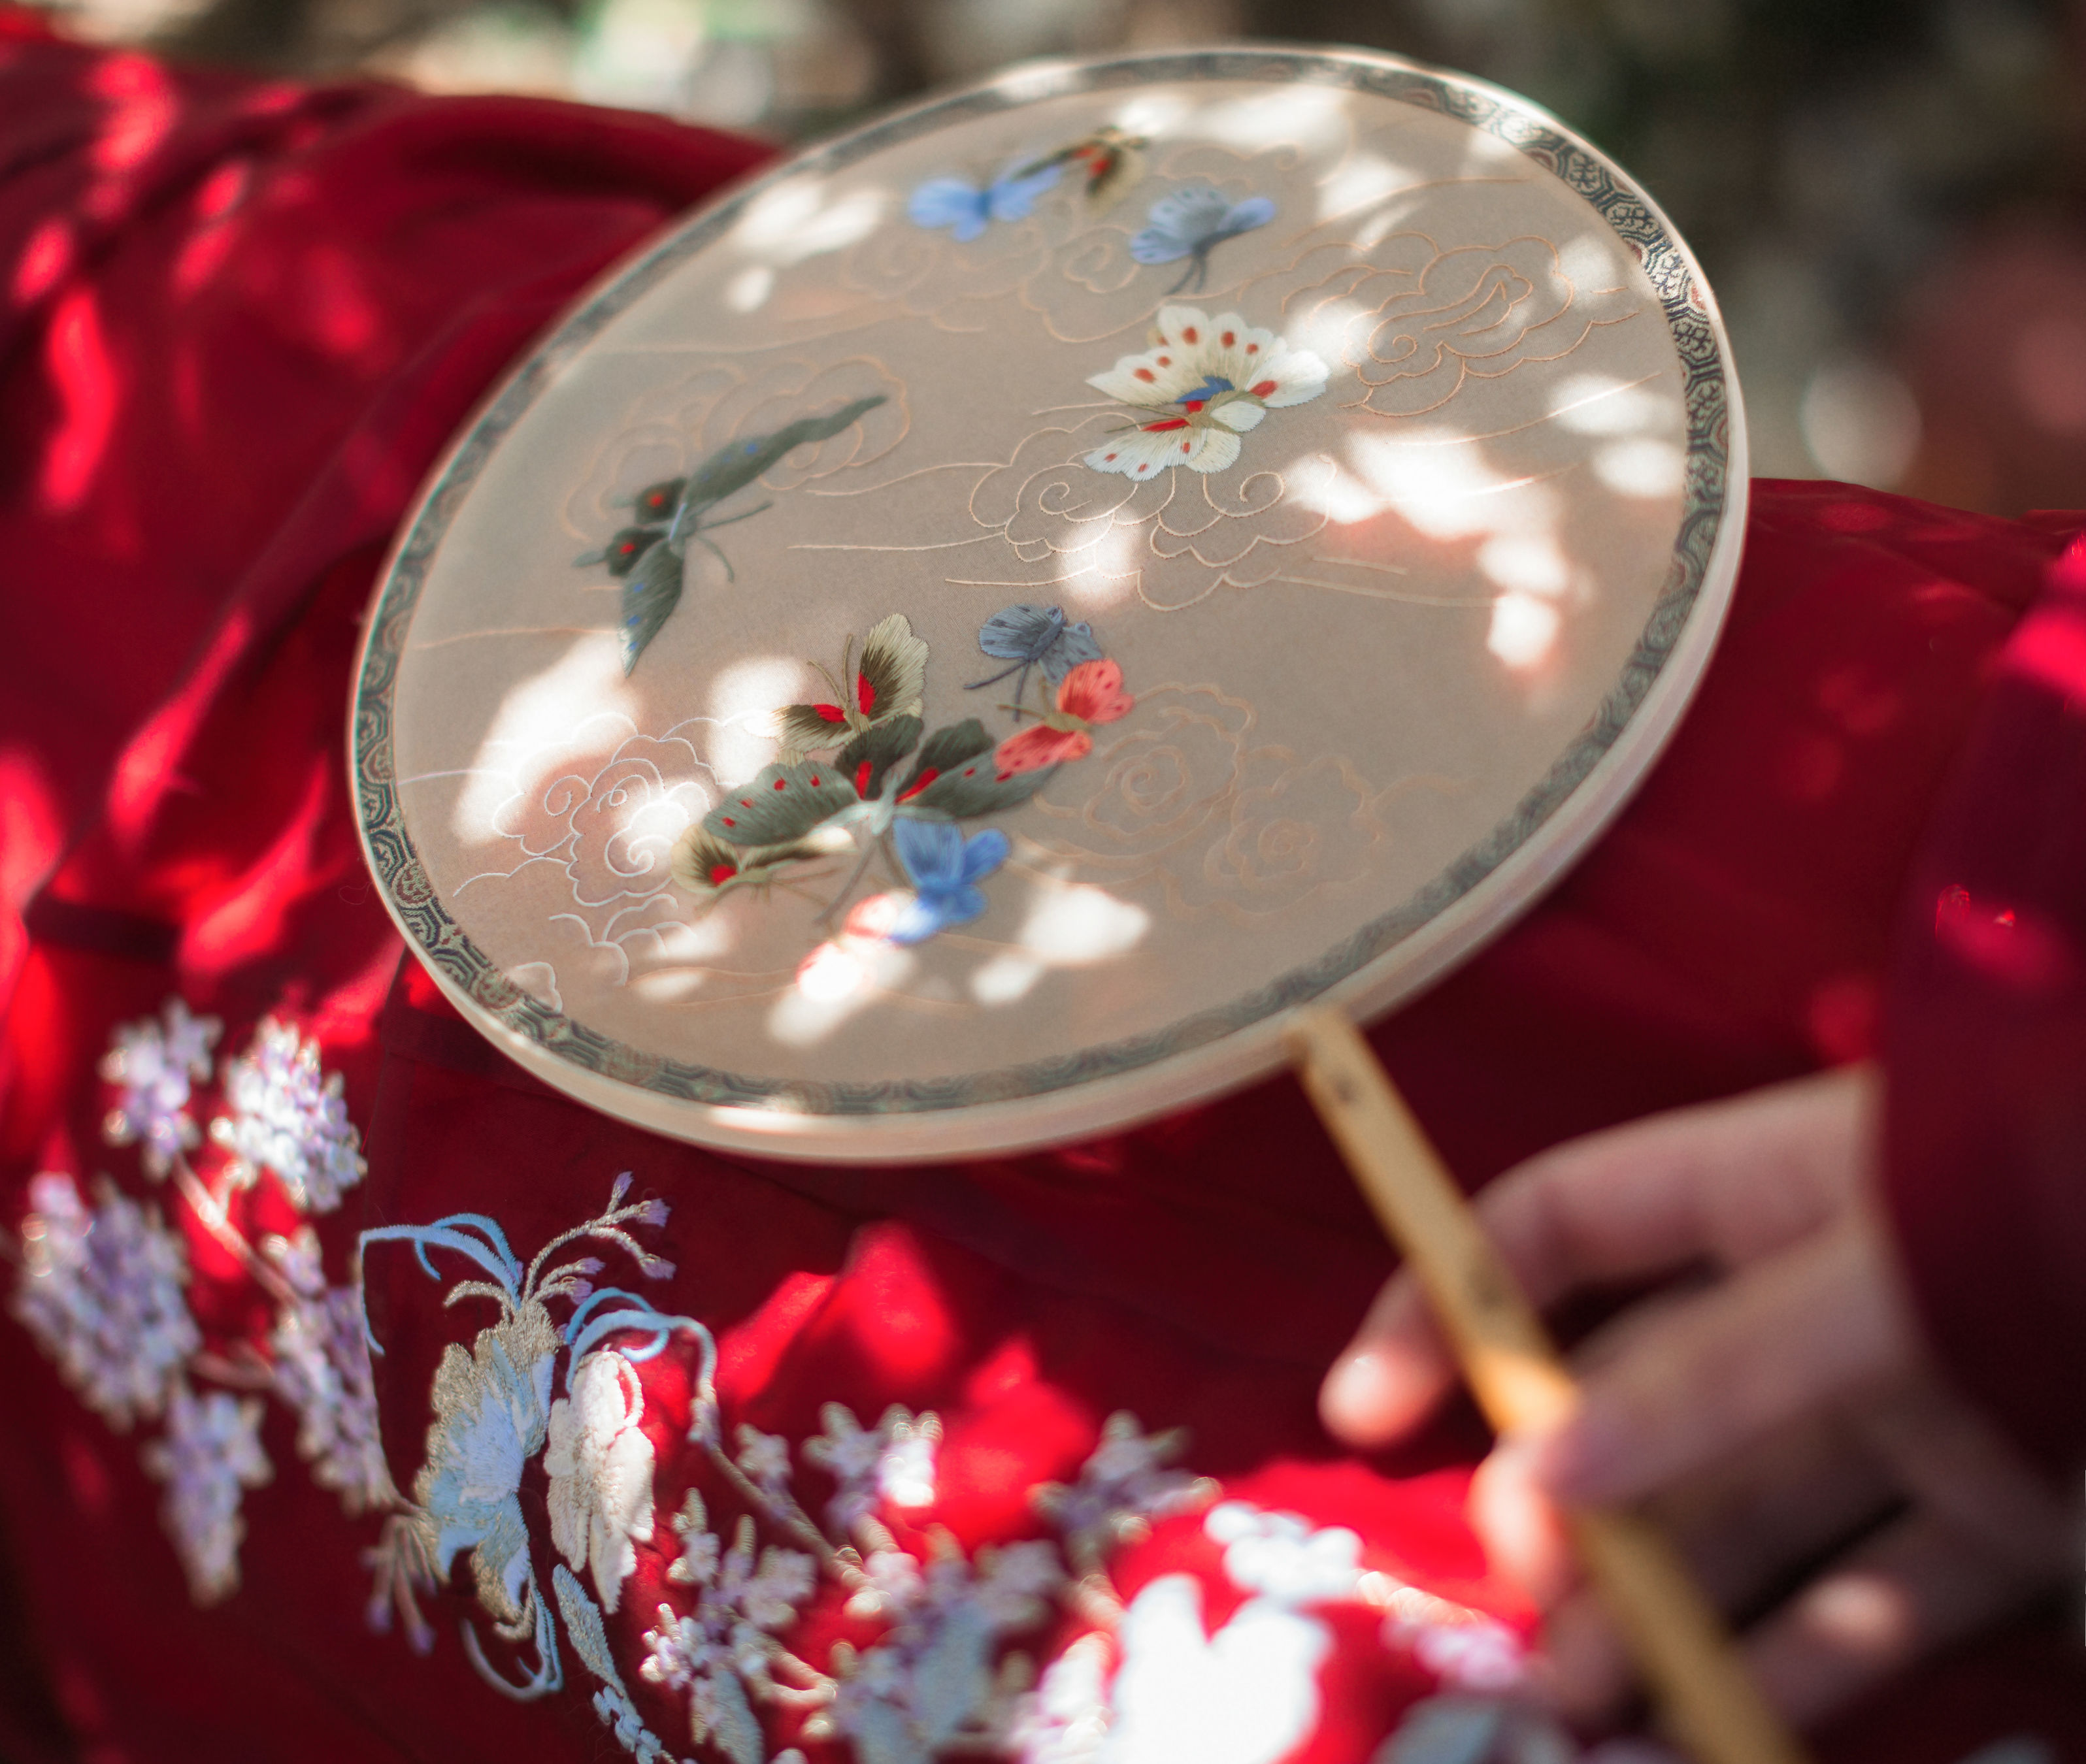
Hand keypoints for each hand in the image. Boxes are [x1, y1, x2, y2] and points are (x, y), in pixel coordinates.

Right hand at [1319, 1066, 2078, 1727]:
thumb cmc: (2064, 1212)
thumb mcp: (1887, 1274)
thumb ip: (1723, 1369)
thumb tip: (1545, 1469)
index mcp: (1770, 1188)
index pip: (1562, 1227)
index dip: (1451, 1298)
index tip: (1370, 1408)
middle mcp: (1817, 1300)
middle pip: (1643, 1397)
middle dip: (1564, 1499)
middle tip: (1524, 1603)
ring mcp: (1906, 1412)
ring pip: (1745, 1511)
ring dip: (1661, 1601)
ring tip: (1585, 1700)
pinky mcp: (1997, 1517)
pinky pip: (1869, 1593)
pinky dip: (1796, 1660)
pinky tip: (1722, 1725)